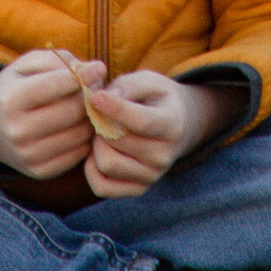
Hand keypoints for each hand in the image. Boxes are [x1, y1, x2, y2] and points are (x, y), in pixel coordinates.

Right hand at [0, 47, 103, 179]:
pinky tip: (82, 124)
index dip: (83, 75)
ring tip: (92, 105)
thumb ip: (57, 60)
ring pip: (79, 134)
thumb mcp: (27, 64)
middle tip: (100, 87)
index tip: (100, 67)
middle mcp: (17, 131)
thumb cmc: (16, 87)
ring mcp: (28, 155)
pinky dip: (86, 138)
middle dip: (91, 96)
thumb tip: (92, 71)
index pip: (55, 86)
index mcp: (11, 100)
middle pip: (71, 111)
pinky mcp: (39, 171)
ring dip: (92, 117)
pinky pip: (78, 154)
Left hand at [78, 69, 228, 197]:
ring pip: (106, 164)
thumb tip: (101, 101)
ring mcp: (152, 176)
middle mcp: (164, 156)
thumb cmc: (157, 98)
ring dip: (97, 145)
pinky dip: (91, 169)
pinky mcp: (138, 189)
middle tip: (102, 114)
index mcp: (172, 124)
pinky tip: (99, 151)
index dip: (115, 109)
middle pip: (117, 142)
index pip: (141, 122)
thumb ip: (127, 87)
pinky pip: (102, 187)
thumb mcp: (149, 81)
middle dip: (102, 123)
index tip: (97, 97)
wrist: (178, 126)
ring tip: (104, 132)